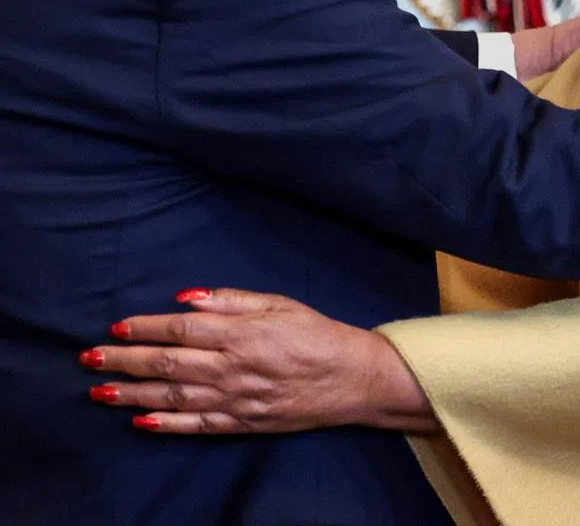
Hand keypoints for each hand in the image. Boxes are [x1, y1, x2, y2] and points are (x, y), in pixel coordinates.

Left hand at [80, 289, 435, 434]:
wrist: (350, 377)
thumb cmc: (315, 332)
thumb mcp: (279, 303)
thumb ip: (232, 300)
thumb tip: (187, 296)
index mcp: (243, 333)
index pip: (182, 328)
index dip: (146, 327)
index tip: (116, 326)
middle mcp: (233, 368)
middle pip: (168, 363)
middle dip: (124, 360)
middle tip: (88, 358)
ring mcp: (235, 399)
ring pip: (173, 396)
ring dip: (132, 394)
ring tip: (99, 392)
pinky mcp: (241, 423)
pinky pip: (196, 424)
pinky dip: (165, 424)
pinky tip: (139, 422)